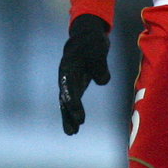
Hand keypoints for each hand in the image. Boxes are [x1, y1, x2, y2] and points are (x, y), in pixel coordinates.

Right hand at [58, 13, 110, 134]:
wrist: (87, 34)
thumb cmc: (92, 41)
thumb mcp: (98, 49)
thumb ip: (99, 65)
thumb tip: (102, 81)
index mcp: (68, 66)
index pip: (70, 88)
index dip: (74, 103)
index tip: (79, 117)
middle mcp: (66, 76)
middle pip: (66, 98)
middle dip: (68, 115)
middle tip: (72, 131)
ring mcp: (71, 80)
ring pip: (68, 101)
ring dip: (69, 116)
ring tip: (71, 133)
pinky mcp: (77, 83)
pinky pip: (75, 99)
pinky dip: (75, 111)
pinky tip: (77, 124)